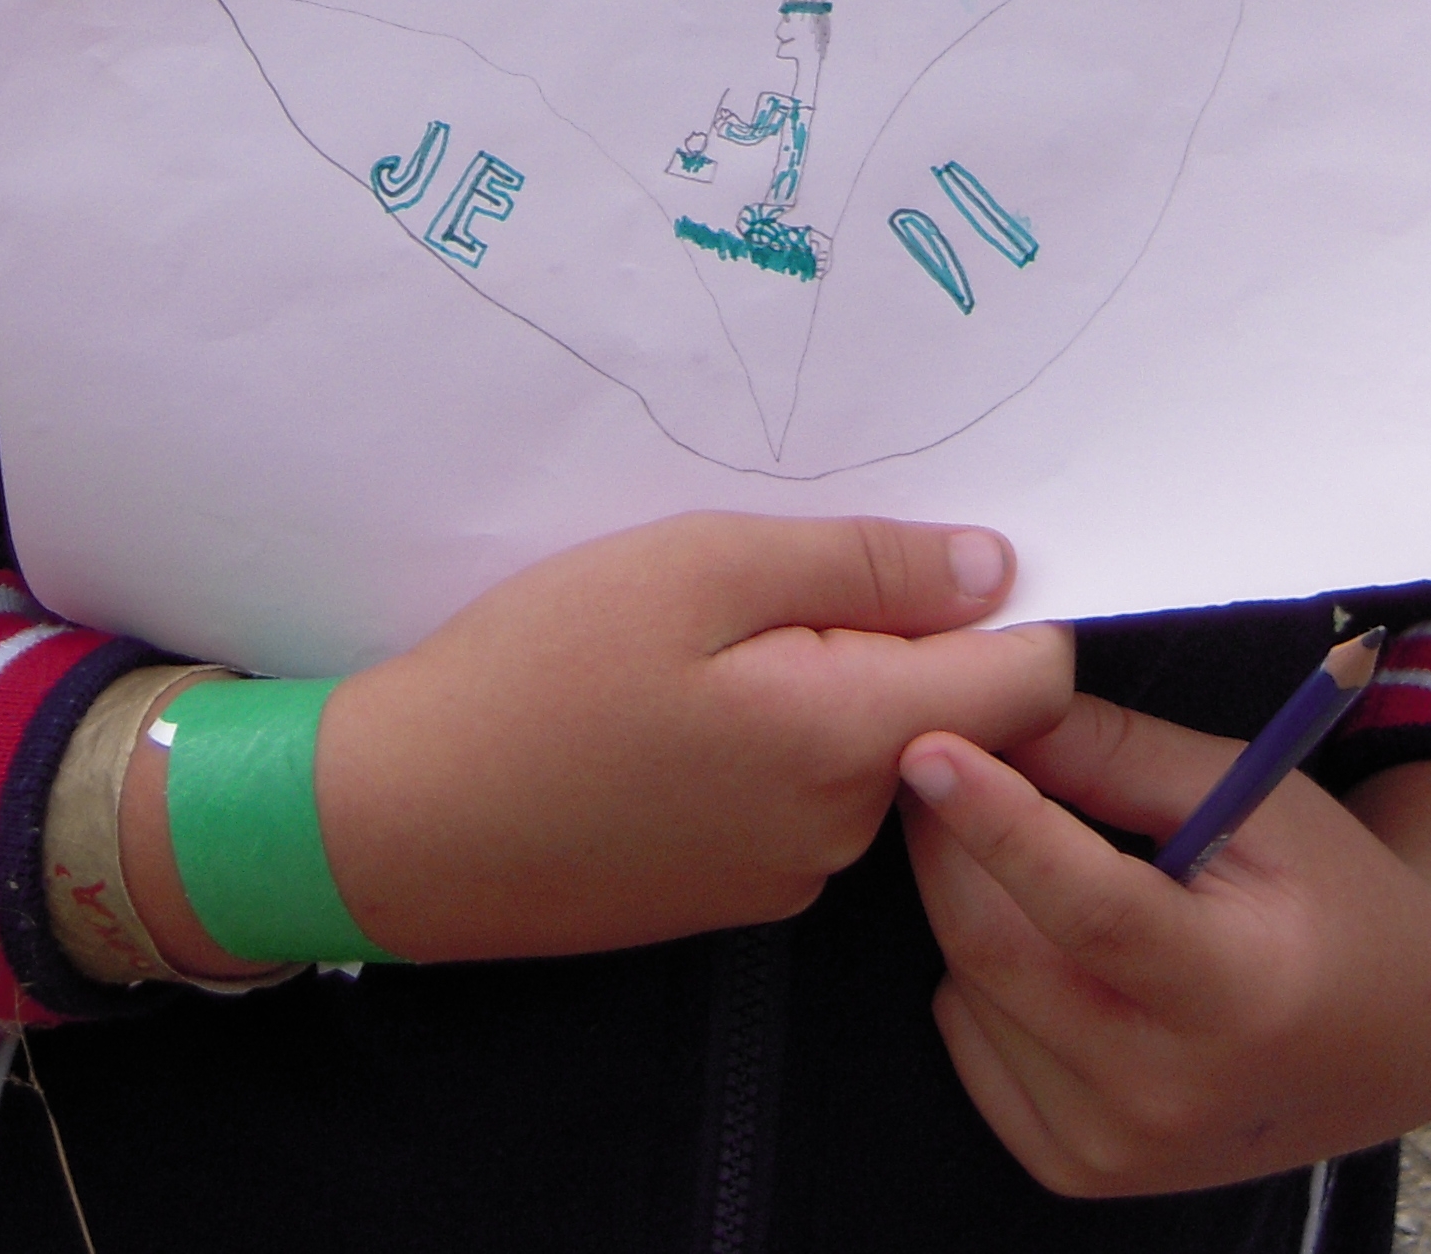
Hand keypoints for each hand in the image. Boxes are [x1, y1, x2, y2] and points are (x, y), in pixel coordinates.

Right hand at [123, 514, 1069, 970]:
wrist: (400, 821)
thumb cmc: (541, 672)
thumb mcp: (699, 569)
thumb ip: (860, 568)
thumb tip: (996, 568)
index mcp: (853, 743)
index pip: (1031, 684)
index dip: (1007, 600)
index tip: (922, 544)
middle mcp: (844, 829)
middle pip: (946, 709)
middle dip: (892, 628)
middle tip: (767, 568)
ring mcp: (784, 872)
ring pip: (865, 744)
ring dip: (821, 675)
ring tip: (704, 624)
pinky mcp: (726, 886)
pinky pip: (798, 788)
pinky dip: (768, 728)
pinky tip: (672, 694)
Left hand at [898, 701, 1430, 1196]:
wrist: (1394, 1034)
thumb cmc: (1329, 890)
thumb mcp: (1255, 793)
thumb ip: (1122, 753)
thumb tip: (1001, 709)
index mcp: (1237, 991)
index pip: (1092, 907)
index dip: (1000, 822)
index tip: (925, 748)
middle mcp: (1172, 1092)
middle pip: (1003, 952)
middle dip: (947, 842)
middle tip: (938, 759)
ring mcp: (1121, 1147)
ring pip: (971, 994)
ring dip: (966, 902)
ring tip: (1026, 852)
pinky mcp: (1080, 1169)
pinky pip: (972, 1046)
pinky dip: (980, 976)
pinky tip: (1045, 940)